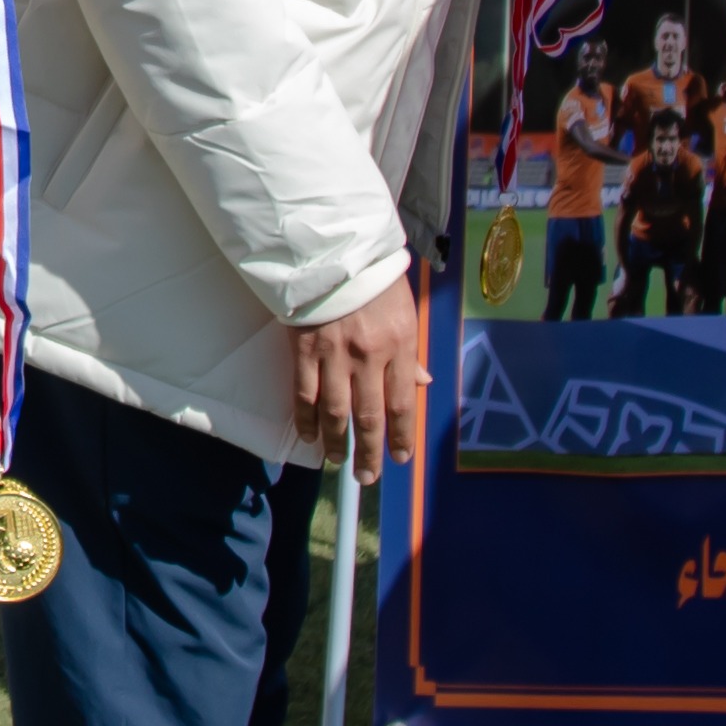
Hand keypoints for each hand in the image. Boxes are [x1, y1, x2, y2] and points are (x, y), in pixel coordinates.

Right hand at [286, 274, 426, 478]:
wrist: (335, 249)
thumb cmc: (374, 278)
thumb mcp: (405, 311)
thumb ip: (409, 352)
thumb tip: (420, 384)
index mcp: (399, 344)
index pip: (402, 403)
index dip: (401, 437)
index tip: (400, 457)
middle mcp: (369, 355)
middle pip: (369, 416)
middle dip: (370, 452)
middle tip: (369, 475)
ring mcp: (334, 355)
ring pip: (336, 413)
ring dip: (337, 443)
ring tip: (337, 462)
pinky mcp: (305, 350)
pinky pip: (305, 394)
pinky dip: (306, 419)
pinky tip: (310, 435)